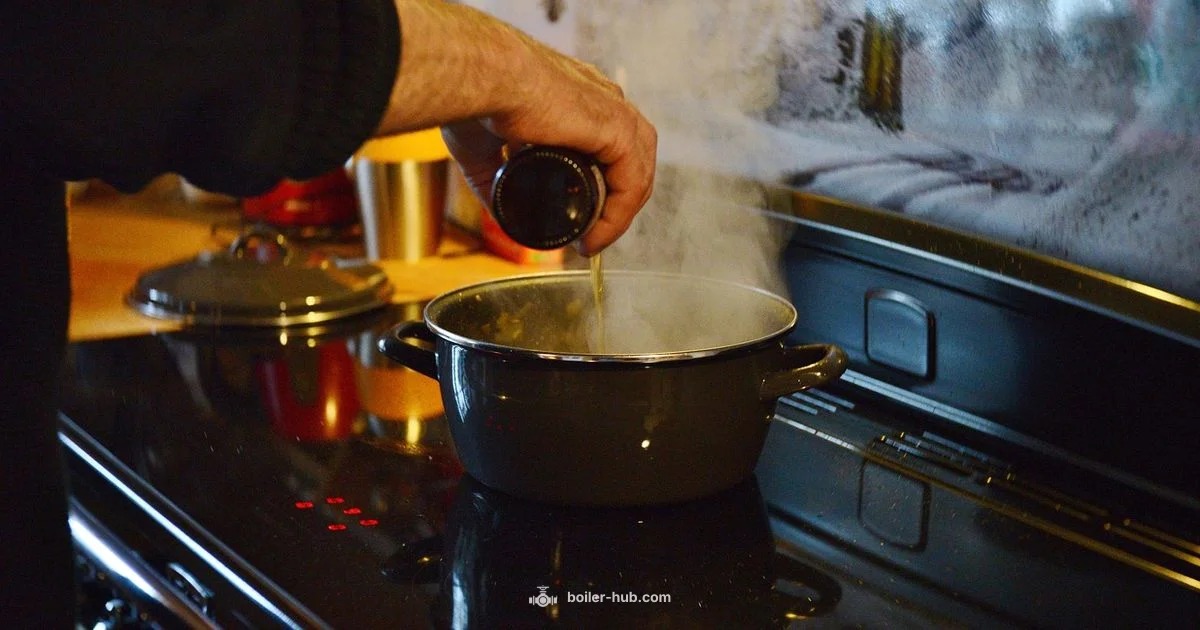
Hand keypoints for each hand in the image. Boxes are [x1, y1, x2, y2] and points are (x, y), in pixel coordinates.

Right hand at [377, 1, 655, 254]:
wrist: (481, 76)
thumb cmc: (474, 97)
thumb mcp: (482, 146)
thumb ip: (491, 174)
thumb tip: (496, 208)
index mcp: (576, 96)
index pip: (608, 143)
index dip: (600, 184)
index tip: (578, 220)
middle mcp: (602, 98)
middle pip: (630, 159)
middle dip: (616, 203)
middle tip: (589, 236)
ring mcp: (613, 110)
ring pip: (638, 172)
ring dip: (620, 213)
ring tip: (593, 242)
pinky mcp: (617, 127)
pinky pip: (632, 182)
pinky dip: (618, 216)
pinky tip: (595, 237)